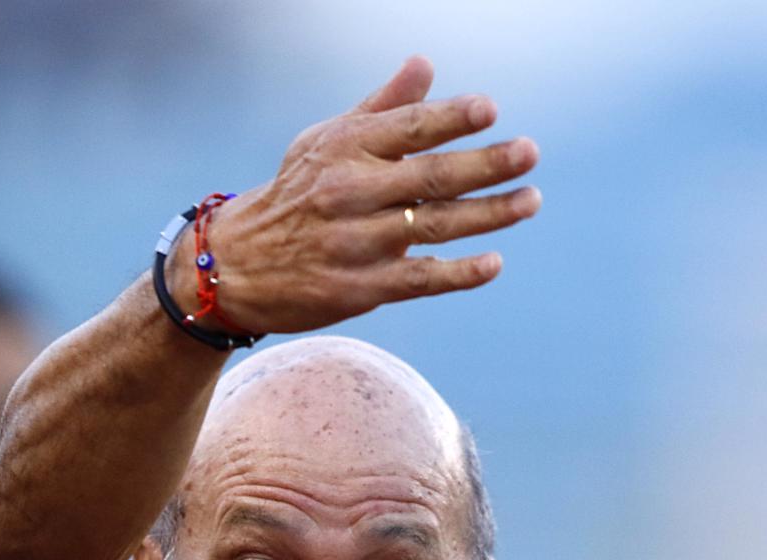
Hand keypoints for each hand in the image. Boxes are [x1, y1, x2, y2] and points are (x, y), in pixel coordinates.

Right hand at [170, 56, 540, 334]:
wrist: (236, 266)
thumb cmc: (294, 196)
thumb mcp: (324, 142)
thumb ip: (381, 107)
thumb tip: (425, 64)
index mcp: (345, 150)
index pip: (407, 128)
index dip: (451, 118)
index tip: (490, 110)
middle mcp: (351, 193)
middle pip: (430, 176)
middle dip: (485, 164)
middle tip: (529, 153)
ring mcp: (357, 243)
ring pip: (434, 226)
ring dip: (488, 214)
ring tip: (530, 200)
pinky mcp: (360, 288)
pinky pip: (419, 279)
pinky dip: (459, 274)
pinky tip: (493, 263)